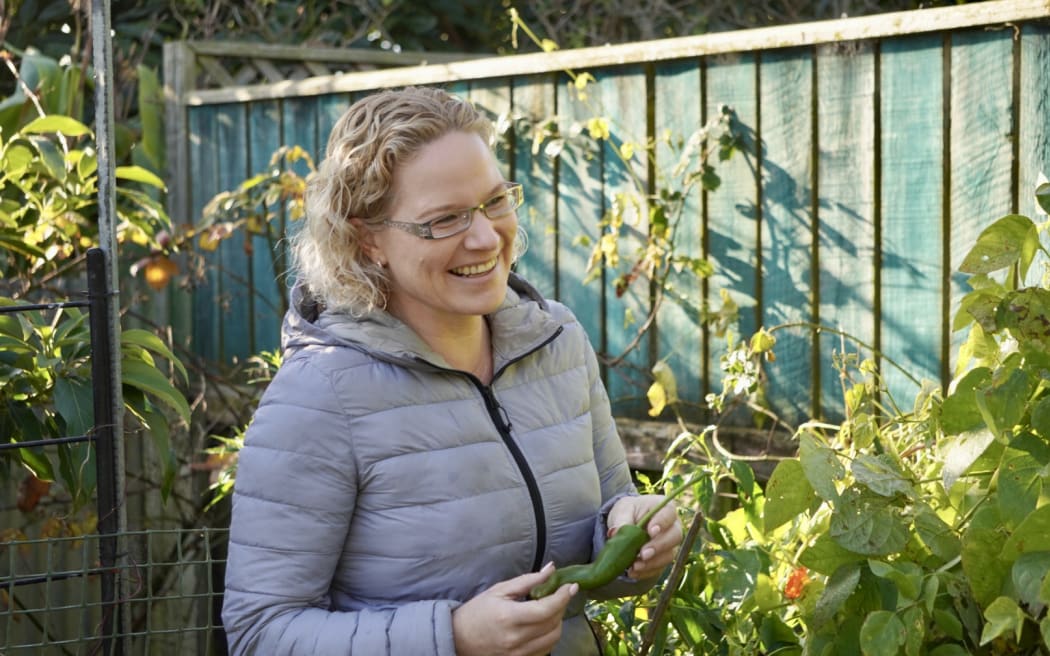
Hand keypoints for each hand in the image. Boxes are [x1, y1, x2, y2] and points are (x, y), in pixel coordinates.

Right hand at [452, 563, 577, 655]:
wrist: (459, 638)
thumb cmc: (477, 611)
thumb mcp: (500, 590)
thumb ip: (527, 581)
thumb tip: (551, 569)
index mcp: (509, 617)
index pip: (546, 608)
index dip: (563, 596)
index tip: (571, 586)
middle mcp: (516, 638)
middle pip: (553, 623)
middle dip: (561, 606)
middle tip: (559, 594)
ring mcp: (518, 653)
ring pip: (553, 639)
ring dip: (558, 622)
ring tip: (550, 610)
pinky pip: (545, 650)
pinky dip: (550, 636)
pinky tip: (544, 625)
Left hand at [606, 494, 682, 579]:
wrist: (628, 522)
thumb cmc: (629, 511)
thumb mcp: (623, 510)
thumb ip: (622, 520)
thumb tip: (615, 532)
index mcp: (665, 508)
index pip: (669, 513)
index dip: (662, 523)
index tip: (651, 531)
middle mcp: (673, 526)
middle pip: (675, 536)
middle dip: (659, 546)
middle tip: (644, 553)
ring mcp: (670, 545)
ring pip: (669, 555)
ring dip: (652, 563)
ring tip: (635, 565)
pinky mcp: (663, 559)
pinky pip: (659, 568)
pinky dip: (646, 572)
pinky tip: (633, 572)